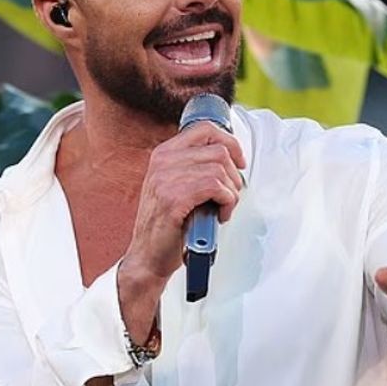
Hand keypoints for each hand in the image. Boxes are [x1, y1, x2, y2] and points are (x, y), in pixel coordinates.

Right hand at [122, 121, 245, 285]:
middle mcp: (163, 161)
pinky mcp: (174, 198)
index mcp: (164, 154)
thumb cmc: (165, 224)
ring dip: (231, 192)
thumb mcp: (175, 185)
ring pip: (220, 170)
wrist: (147, 255)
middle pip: (219, 151)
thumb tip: (230, 158)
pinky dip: (227, 202)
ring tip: (223, 208)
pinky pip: (215, 187)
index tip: (239, 161)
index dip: (230, 142)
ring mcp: (166, 179)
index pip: (205, 129)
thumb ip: (194, 167)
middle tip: (230, 195)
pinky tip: (220, 215)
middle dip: (234, 175)